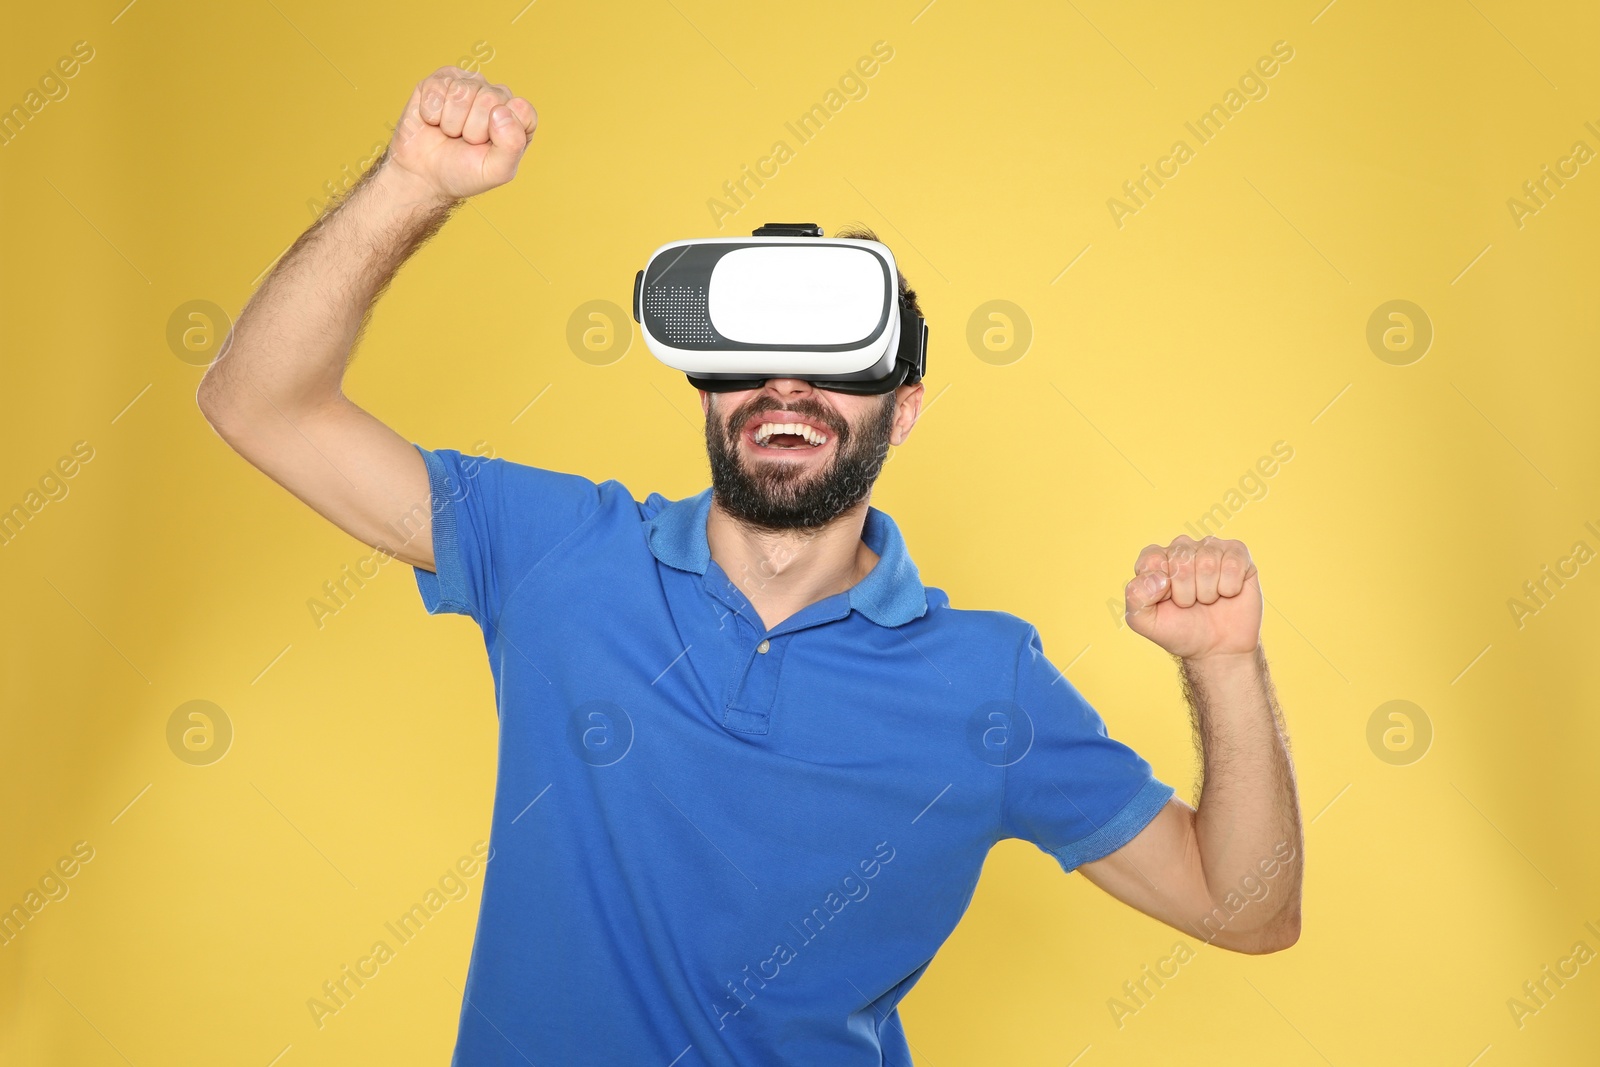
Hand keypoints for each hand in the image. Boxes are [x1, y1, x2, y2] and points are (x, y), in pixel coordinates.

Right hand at [383, 66, 537, 201]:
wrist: (424, 174)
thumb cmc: (463, 172)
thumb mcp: (496, 171)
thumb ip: (512, 145)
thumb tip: (501, 111)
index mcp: (517, 117)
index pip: (522, 110)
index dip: (502, 133)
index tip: (488, 147)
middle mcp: (496, 96)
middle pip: (490, 99)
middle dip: (473, 129)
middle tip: (466, 141)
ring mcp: (468, 84)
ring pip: (462, 92)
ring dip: (451, 123)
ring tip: (450, 132)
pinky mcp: (440, 79)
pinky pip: (437, 88)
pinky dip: (431, 113)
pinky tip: (433, 121)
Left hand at [1124, 535, 1262, 661]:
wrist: (1217, 649)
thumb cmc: (1179, 631)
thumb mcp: (1144, 621)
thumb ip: (1136, 596)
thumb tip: (1159, 576)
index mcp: (1156, 559)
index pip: (1152, 560)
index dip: (1161, 588)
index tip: (1167, 601)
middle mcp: (1182, 548)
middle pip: (1181, 560)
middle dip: (1185, 592)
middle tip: (1190, 604)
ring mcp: (1210, 548)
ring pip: (1207, 562)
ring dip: (1208, 591)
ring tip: (1208, 599)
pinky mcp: (1237, 554)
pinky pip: (1233, 563)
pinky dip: (1230, 587)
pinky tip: (1227, 593)